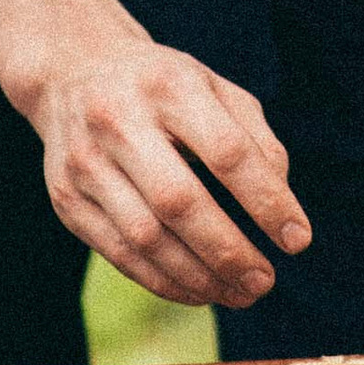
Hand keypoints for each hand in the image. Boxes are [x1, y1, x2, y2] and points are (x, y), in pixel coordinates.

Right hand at [26, 27, 309, 310]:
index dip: (266, 201)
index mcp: (168, 84)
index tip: (298, 241)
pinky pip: (119, 253)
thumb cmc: (163, 86)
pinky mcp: (66, 198)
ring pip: (145, 236)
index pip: (226, 152)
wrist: (71, 70)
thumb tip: (280, 206)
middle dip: (228, 251)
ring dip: (198, 277)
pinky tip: (199, 291)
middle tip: (265, 282)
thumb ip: (255, 139)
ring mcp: (85, 162)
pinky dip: (164, 281)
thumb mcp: (213, 88)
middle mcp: (119, 120)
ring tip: (239, 294)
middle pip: (178, 201)